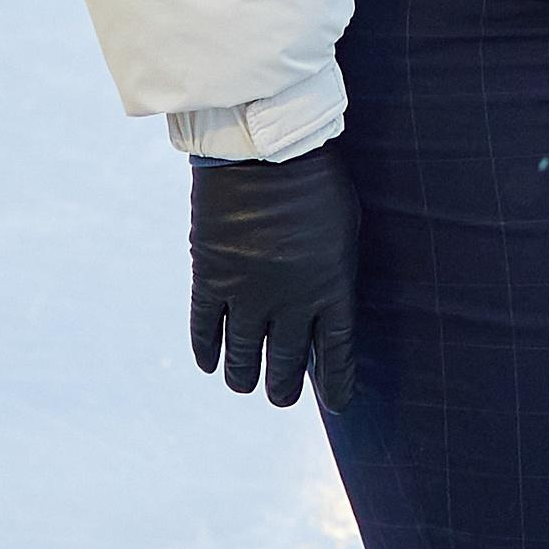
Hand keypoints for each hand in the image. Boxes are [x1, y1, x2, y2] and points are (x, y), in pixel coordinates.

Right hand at [189, 143, 360, 409]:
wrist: (265, 146)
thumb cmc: (316, 179)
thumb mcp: (342, 228)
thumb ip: (333, 275)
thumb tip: (324, 315)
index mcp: (333, 287)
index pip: (336, 354)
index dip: (336, 383)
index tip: (336, 401)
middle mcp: (291, 302)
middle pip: (286, 365)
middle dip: (285, 387)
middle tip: (283, 393)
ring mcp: (248, 294)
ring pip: (243, 359)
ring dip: (245, 377)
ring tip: (247, 383)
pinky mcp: (212, 280)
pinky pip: (205, 333)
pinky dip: (207, 353)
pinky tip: (211, 363)